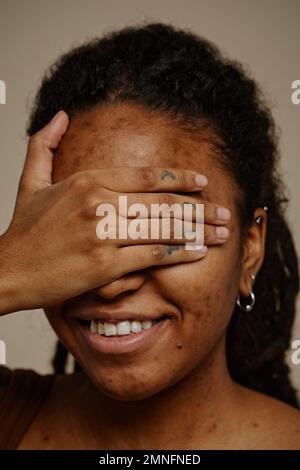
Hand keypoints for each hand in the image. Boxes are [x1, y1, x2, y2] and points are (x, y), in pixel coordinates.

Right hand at [0, 111, 230, 313]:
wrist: (8, 270)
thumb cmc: (23, 230)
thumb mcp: (30, 181)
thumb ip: (44, 144)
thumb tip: (60, 115)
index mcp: (87, 181)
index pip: (147, 176)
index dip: (180, 179)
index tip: (203, 182)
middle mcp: (99, 203)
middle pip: (163, 203)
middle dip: (200, 209)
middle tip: (224, 213)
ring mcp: (104, 234)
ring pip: (163, 228)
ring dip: (198, 231)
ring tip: (221, 233)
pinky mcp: (105, 265)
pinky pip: (152, 255)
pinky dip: (179, 254)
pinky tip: (198, 254)